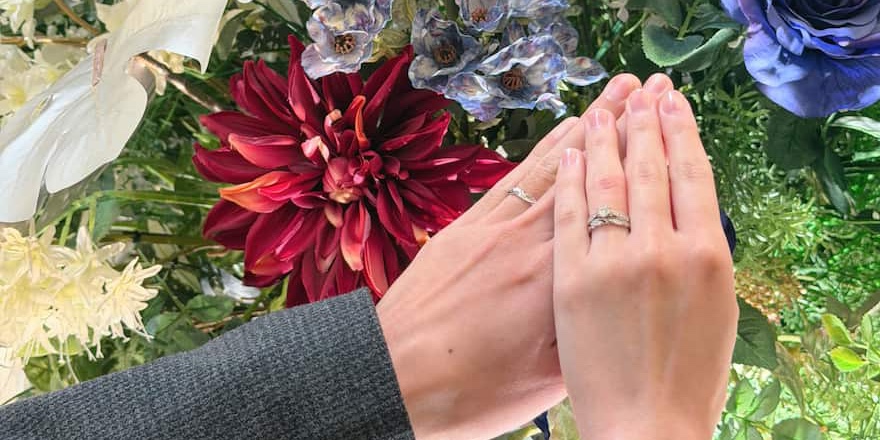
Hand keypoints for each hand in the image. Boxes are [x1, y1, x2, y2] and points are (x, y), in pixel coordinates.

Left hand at [376, 74, 669, 439]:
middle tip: (649, 91)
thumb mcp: (546, 380)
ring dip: (585, 127)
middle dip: (620, 127)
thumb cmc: (471, 391)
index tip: (667, 132)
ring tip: (615, 94)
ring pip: (550, 168)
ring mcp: (492, 229)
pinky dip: (540, 152)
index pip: (609, 213)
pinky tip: (561, 133)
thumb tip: (619, 299)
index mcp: (557, 284)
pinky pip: (512, 179)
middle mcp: (528, 244)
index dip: (639, 167)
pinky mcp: (464, 228)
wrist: (393, 377)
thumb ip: (587, 331)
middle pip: (584, 176)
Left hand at [552, 87, 736, 439]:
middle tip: (644, 90)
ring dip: (608, 134)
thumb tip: (680, 228)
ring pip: (607, 179)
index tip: (674, 104)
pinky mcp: (566, 277)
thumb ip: (694, 267)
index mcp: (706, 260)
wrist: (638, 431)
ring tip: (610, 104)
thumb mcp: (714, 318)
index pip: (692, 176)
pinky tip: (573, 148)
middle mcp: (659, 251)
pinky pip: (564, 209)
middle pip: (649, 168)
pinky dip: (570, 172)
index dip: (681, 134)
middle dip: (645, 121)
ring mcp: (609, 260)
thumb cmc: (677, 390)